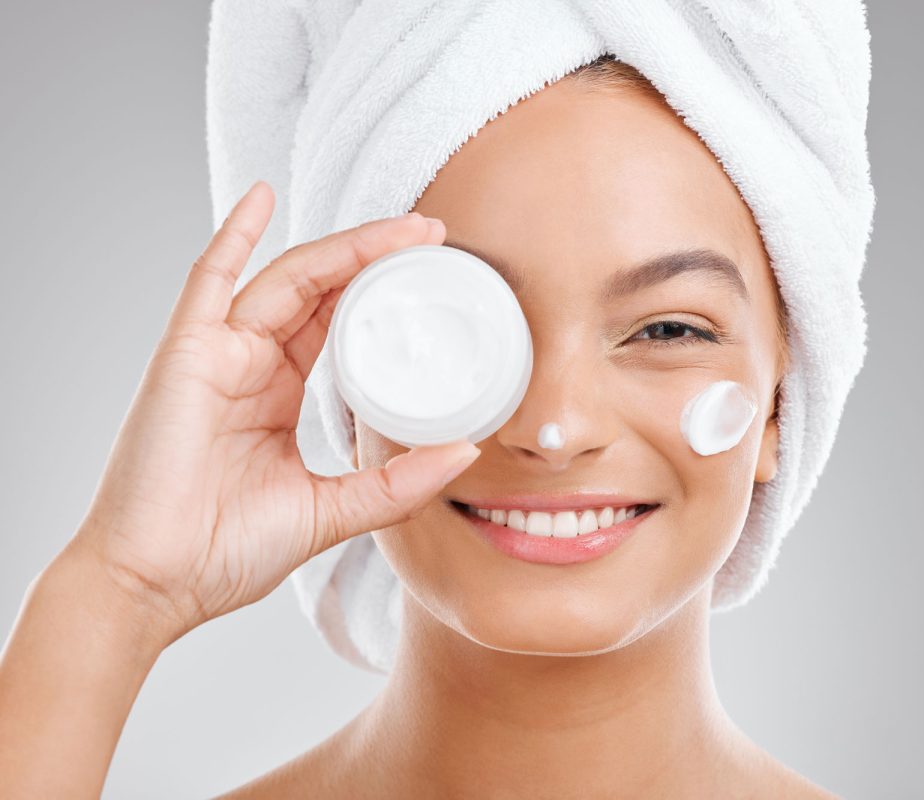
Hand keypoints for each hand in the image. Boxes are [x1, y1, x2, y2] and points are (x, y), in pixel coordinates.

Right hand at [68, 182, 479, 644]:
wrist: (156, 585)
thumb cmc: (226, 553)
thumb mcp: (333, 511)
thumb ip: (397, 483)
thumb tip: (467, 451)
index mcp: (278, 397)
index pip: (338, 326)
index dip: (381, 296)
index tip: (435, 277)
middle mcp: (250, 367)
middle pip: (321, 292)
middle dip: (377, 259)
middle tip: (434, 236)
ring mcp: (217, 355)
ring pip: (288, 279)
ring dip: (345, 247)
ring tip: (403, 226)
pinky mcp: (185, 354)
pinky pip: (209, 280)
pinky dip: (234, 235)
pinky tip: (262, 197)